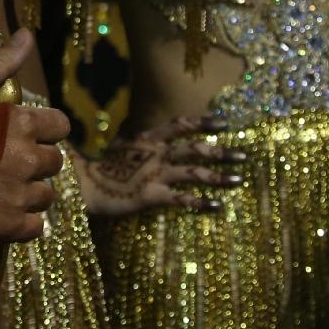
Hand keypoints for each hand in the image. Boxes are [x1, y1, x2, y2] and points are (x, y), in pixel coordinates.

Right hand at [0, 31, 69, 241]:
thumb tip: (26, 36)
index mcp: (19, 123)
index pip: (60, 126)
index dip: (43, 128)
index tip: (22, 133)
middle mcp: (25, 159)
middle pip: (54, 162)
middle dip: (35, 160)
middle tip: (5, 160)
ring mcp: (17, 196)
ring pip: (44, 196)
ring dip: (28, 192)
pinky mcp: (6, 227)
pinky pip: (35, 227)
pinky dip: (21, 221)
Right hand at [77, 116, 243, 217]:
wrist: (84, 186)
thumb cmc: (101, 168)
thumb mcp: (120, 147)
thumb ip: (136, 140)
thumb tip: (140, 130)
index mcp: (147, 138)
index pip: (180, 125)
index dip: (203, 122)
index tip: (225, 122)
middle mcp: (155, 152)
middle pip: (194, 148)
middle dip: (221, 151)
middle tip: (245, 155)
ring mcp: (154, 173)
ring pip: (193, 172)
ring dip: (218, 176)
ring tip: (238, 180)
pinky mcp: (152, 195)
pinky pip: (182, 198)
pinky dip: (201, 202)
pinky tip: (218, 207)